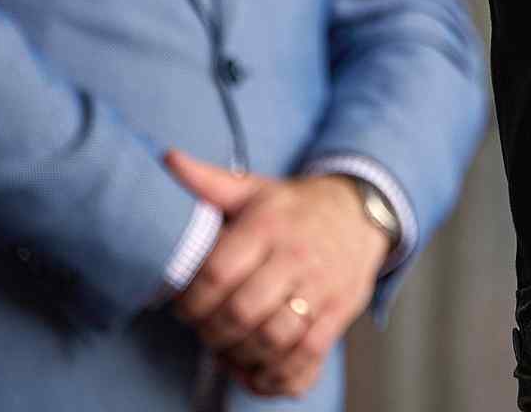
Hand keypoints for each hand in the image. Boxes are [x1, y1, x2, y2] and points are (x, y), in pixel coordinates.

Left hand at [166, 153, 392, 398]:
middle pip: (241, 312)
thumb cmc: (296, 207)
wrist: (363, 209)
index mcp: (268, 224)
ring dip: (242, 354)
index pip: (216, 274)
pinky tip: (259, 369)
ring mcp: (322, 285)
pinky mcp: (340, 310)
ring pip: (273, 338)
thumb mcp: (255, 188)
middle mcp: (296, 255)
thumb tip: (167, 159)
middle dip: (212, 332)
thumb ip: (208, 182)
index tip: (185, 307)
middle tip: (205, 331)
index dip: (190, 302)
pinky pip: (308, 353)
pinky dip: (279, 372)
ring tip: (230, 349)